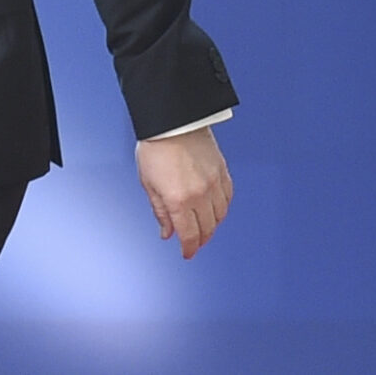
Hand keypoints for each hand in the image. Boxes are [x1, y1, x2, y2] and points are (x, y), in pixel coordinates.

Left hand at [134, 126, 232, 258]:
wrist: (172, 120)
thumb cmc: (156, 147)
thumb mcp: (148, 183)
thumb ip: (160, 211)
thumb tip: (166, 232)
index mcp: (178, 200)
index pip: (189, 235)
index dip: (189, 249)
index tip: (187, 254)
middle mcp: (199, 195)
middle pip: (207, 229)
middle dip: (201, 240)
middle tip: (194, 243)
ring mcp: (213, 183)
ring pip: (220, 216)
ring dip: (213, 226)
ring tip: (204, 227)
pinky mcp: (222, 172)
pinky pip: (227, 198)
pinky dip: (222, 208)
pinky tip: (215, 209)